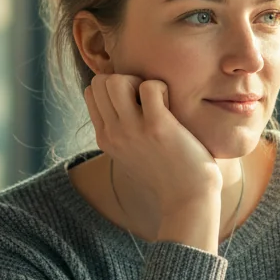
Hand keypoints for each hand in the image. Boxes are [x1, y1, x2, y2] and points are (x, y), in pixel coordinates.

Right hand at [84, 74, 222, 216]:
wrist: (187, 200)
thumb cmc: (167, 174)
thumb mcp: (131, 154)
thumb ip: (121, 131)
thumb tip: (122, 103)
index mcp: (105, 138)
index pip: (91, 91)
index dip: (114, 87)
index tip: (135, 101)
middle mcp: (113, 133)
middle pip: (100, 82)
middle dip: (125, 79)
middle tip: (147, 98)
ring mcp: (132, 130)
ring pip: (116, 80)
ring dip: (140, 81)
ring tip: (157, 101)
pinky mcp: (157, 126)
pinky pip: (150, 86)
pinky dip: (162, 88)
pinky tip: (172, 105)